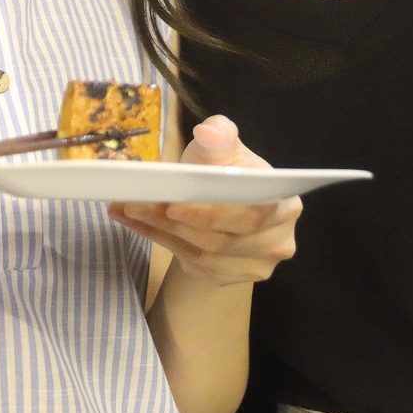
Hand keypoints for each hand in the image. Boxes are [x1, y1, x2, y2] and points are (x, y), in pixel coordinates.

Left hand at [109, 115, 299, 288]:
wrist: (222, 203)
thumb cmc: (225, 172)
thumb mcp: (222, 147)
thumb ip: (220, 135)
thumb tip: (209, 133)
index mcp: (284, 205)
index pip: (251, 215)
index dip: (212, 214)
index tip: (172, 204)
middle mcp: (277, 242)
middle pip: (221, 240)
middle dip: (173, 222)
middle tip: (133, 204)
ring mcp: (255, 266)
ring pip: (201, 254)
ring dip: (159, 232)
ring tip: (128, 210)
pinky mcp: (228, 279)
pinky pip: (191, 264)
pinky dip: (161, 243)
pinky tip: (137, 224)